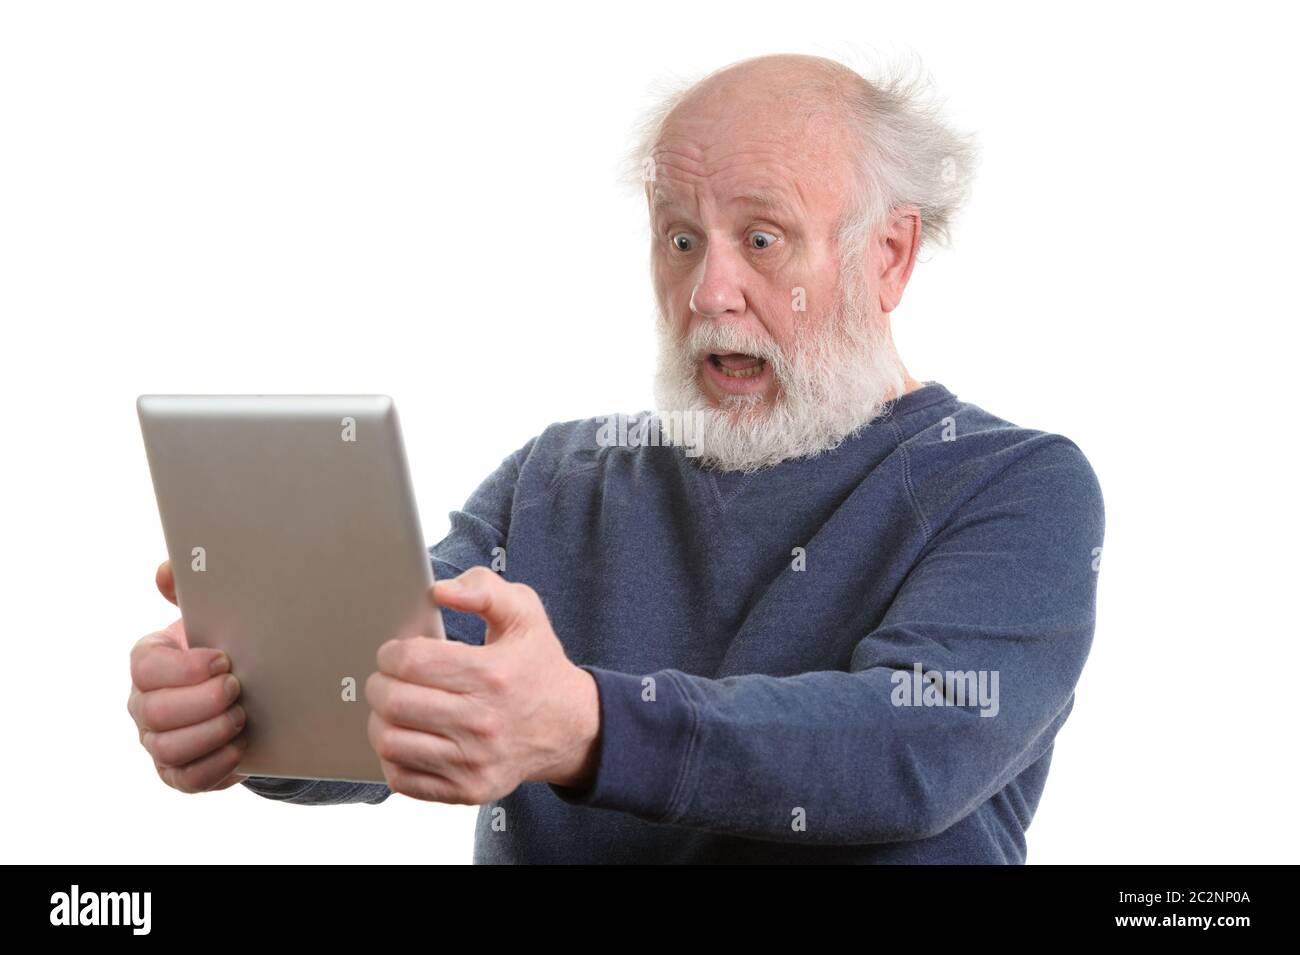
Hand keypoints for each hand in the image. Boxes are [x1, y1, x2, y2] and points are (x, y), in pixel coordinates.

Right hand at [126, 559, 248, 792]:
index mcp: (148, 663)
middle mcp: (145, 705)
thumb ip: (187, 592)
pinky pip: (188, 779)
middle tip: (238, 687)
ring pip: (170, 748)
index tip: (223, 659)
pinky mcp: (179, 772)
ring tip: (242, 716)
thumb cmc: (222, 649)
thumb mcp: (210, 618)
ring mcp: (158, 742)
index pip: (146, 668)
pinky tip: (240, 746)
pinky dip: (217, 764)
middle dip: (203, 701)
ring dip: (212, 732)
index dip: (185, 667)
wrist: (245, 692)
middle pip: (156, 711)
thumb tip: (167, 570)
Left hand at [365, 567, 600, 804]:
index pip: (411, 661)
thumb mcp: (524, 612)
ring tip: (395, 706)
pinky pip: (402, 779)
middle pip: (394, 702)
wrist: (570, 726)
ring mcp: (475, 762)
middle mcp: (483, 722)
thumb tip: (440, 592)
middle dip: (379, 683)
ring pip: (390, 742)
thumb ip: (482, 588)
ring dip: (381, 720)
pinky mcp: (467, 790)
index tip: (396, 651)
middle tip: (387, 678)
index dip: (391, 651)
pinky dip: (393, 757)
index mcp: (492, 674)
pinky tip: (408, 737)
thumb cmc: (537, 666)